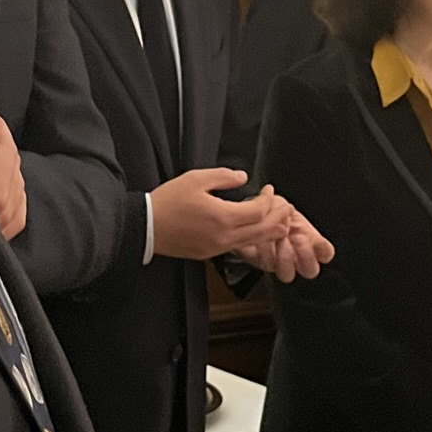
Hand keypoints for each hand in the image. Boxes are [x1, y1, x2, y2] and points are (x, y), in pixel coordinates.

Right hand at [151, 171, 289, 260]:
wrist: (147, 228)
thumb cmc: (168, 202)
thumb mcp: (195, 179)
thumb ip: (223, 176)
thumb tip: (242, 177)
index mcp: (223, 217)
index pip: (259, 211)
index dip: (269, 200)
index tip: (268, 190)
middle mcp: (225, 237)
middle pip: (264, 231)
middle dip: (279, 218)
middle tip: (284, 207)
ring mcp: (218, 248)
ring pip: (254, 243)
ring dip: (269, 230)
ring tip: (276, 219)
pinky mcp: (210, 254)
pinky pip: (239, 247)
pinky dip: (252, 238)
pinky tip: (252, 229)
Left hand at [237, 206, 334, 282]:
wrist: (248, 212)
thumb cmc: (270, 210)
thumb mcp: (283, 206)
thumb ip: (290, 213)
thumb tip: (291, 218)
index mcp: (309, 241)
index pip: (325, 253)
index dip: (323, 250)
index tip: (316, 241)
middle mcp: (296, 256)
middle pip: (310, 270)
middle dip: (305, 255)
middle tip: (297, 238)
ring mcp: (279, 263)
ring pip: (288, 274)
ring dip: (284, 256)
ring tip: (278, 239)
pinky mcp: (261, 263)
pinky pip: (267, 264)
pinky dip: (265, 252)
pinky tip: (263, 239)